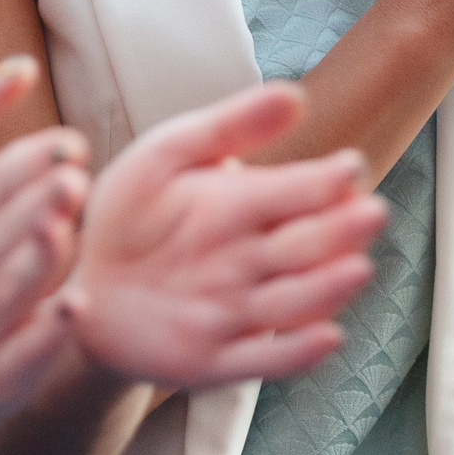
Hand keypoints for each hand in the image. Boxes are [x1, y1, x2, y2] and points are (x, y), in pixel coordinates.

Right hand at [0, 59, 90, 424]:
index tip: (69, 146)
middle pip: (8, 231)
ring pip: (15, 287)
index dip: (33, 160)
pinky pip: (25, 352)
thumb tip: (21, 65)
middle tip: (70, 182)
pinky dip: (49, 332)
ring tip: (61, 228)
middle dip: (38, 204)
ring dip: (40, 257)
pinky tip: (74, 306)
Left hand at [60, 84, 386, 387]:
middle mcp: (249, 260)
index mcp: (243, 205)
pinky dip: (297, 352)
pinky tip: (327, 337)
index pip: (298, 192)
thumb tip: (297, 93)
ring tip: (355, 269)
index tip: (349, 167)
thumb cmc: (133, 213)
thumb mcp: (169, 155)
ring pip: (294, 302)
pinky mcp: (214, 361)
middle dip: (341, 232)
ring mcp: (235, 312)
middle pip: (307, 246)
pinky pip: (262, 360)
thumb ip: (229, 126)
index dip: (325, 181)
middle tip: (370, 214)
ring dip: (328, 289)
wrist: (84, 284)